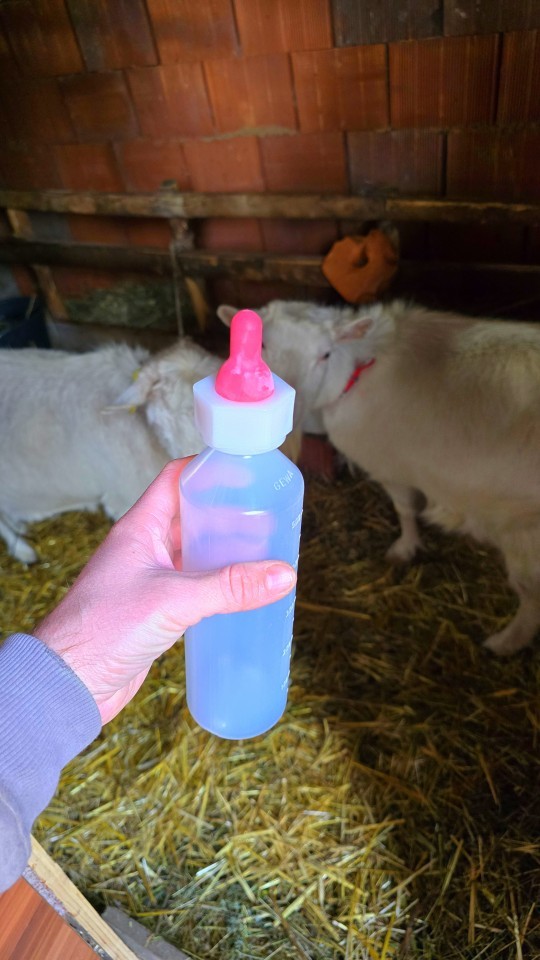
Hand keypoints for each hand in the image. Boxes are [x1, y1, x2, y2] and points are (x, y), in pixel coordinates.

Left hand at [34, 459, 295, 723]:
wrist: (68, 684)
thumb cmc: (100, 631)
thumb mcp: (173, 601)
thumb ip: (229, 588)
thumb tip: (281, 574)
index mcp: (139, 529)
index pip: (175, 480)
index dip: (208, 471)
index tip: (244, 472)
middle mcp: (144, 549)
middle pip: (191, 518)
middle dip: (227, 516)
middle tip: (266, 517)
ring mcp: (150, 580)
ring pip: (195, 555)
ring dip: (225, 553)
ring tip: (264, 553)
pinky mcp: (156, 611)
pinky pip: (194, 588)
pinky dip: (218, 587)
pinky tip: (242, 595)